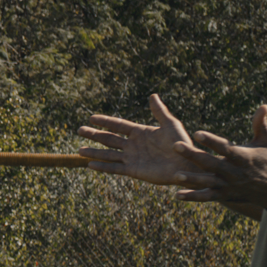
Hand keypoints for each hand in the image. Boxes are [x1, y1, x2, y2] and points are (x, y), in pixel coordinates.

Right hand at [75, 94, 219, 189]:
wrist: (187, 165)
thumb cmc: (182, 143)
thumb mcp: (171, 124)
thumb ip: (159, 111)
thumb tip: (152, 95)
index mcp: (140, 132)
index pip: (118, 125)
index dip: (105, 121)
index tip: (91, 117)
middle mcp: (133, 145)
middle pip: (109, 139)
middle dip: (94, 135)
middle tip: (79, 130)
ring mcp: (132, 158)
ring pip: (108, 154)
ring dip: (94, 152)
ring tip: (80, 151)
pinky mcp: (134, 170)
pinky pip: (115, 168)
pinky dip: (102, 166)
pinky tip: (90, 165)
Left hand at [179, 105, 266, 206]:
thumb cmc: (266, 159)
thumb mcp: (266, 141)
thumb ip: (260, 124)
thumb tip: (265, 105)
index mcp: (242, 157)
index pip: (224, 148)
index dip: (211, 141)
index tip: (197, 133)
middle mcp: (232, 171)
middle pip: (210, 163)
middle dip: (192, 155)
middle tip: (176, 145)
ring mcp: (227, 184)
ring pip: (207, 182)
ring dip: (191, 179)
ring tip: (175, 175)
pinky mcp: (223, 195)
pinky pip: (206, 197)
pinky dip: (193, 197)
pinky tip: (177, 196)